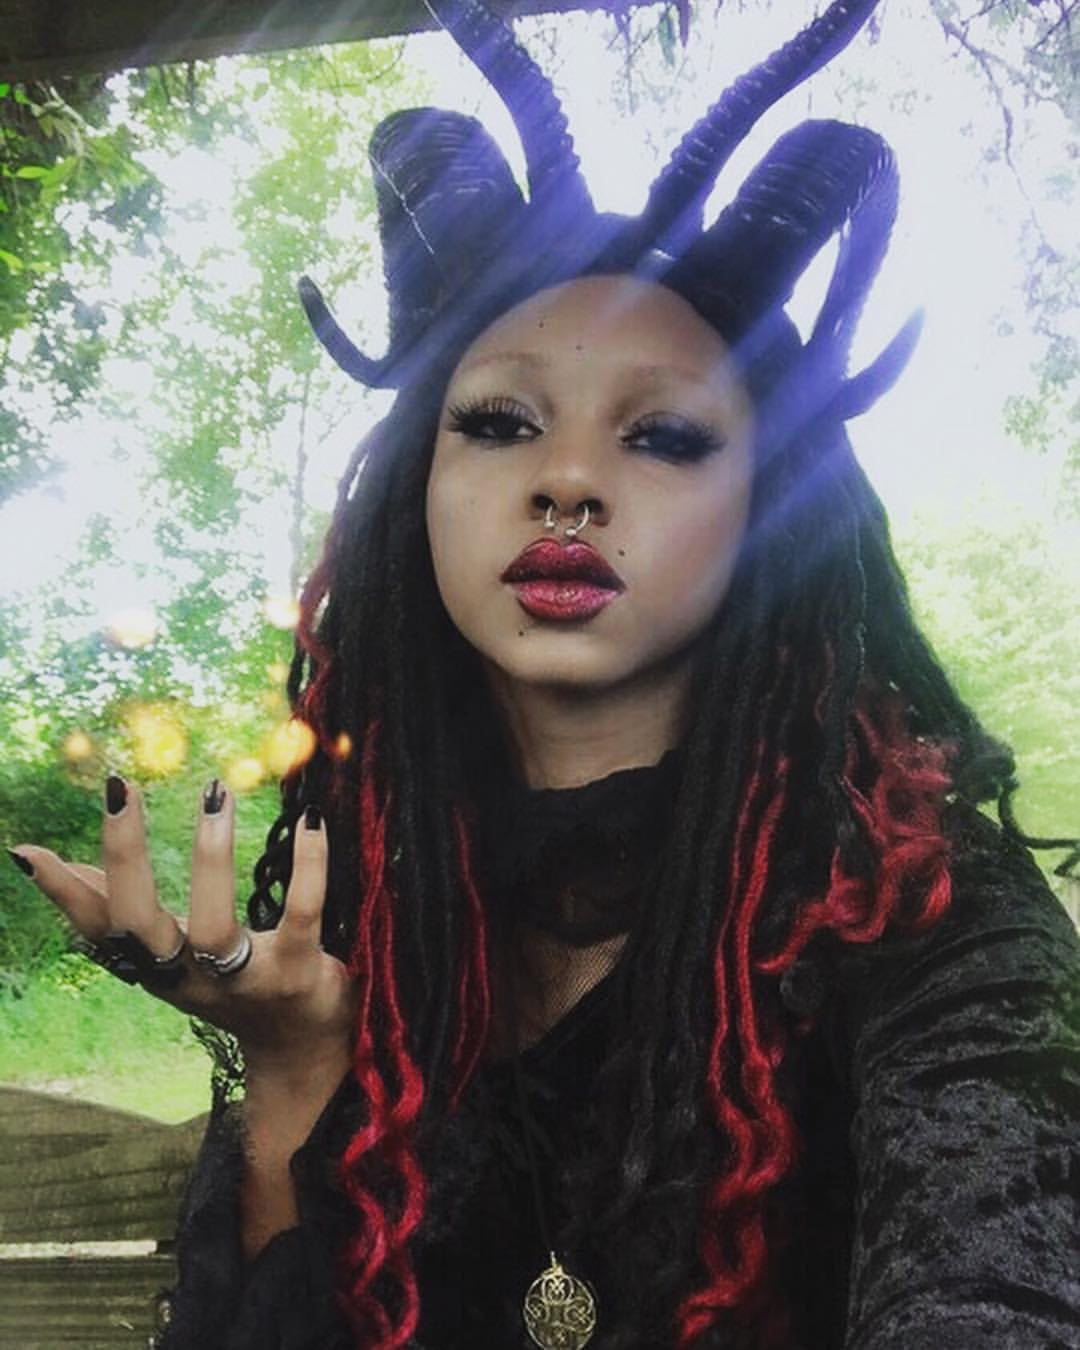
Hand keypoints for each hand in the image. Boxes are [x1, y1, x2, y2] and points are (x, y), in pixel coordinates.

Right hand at [9, 776, 356, 1082]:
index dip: (63, 893)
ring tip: (215, 792)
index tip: (28, 850)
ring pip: (212, 927)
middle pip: (138, 924)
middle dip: (125, 856)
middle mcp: (189, 976)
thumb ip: (118, 909)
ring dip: (211, 855)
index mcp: (155, 966)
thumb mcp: (169, 954)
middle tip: (122, 788)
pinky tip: (311, 822)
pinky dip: (309, 868)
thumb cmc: (231, 987)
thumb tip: (47, 860)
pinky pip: (300, 915)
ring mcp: (243, 980)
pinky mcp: (297, 973)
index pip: (99, 928)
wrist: (302, 1052)